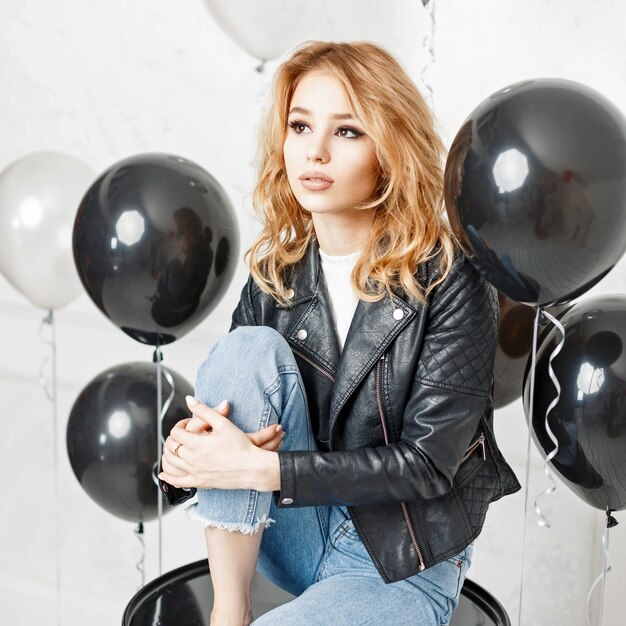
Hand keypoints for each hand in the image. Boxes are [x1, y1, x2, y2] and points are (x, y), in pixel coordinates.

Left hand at [158, 396, 279, 491]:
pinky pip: (177, 482)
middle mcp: (192, 459)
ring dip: (168, 454)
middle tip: (182, 435)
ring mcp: (195, 472)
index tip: (188, 424)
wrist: (252, 468)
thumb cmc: (241, 445)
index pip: (176, 432)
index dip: (180, 425)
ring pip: (171, 463)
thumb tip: (189, 399)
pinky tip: (163, 474)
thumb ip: (204, 410)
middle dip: (174, 439)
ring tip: (174, 449)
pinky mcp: (200, 483)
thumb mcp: (223, 423)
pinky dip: (167, 477)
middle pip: (171, 447)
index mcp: (196, 443)